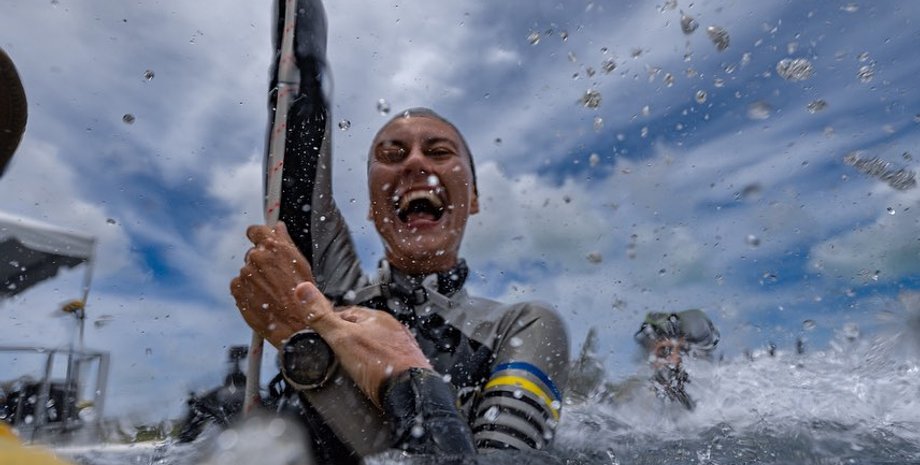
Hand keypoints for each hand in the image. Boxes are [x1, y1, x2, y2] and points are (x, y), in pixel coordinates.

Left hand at [230, 222, 315, 346]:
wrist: (297, 327)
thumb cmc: (304, 297)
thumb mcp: (302, 265)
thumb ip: (286, 243)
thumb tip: (278, 228)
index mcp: (274, 246)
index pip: (255, 231)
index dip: (258, 236)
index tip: (261, 242)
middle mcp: (257, 257)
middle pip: (253, 253)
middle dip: (262, 262)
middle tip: (275, 279)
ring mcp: (245, 274)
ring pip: (247, 271)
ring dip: (255, 279)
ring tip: (271, 294)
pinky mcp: (237, 290)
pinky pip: (238, 285)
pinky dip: (247, 291)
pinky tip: (262, 300)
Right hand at [294, 281, 431, 406]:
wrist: (410, 392)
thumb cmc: (381, 365)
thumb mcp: (342, 338)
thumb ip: (322, 317)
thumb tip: (303, 289)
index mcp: (376, 317)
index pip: (346, 312)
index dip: (330, 322)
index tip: (319, 332)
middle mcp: (391, 329)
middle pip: (361, 330)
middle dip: (346, 339)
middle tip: (331, 353)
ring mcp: (400, 347)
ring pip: (374, 346)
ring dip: (361, 354)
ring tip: (347, 367)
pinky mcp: (405, 366)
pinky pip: (384, 362)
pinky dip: (374, 367)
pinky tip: (368, 377)